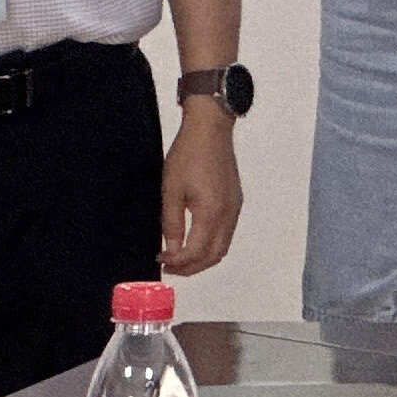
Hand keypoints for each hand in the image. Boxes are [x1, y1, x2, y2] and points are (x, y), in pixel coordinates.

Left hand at [159, 113, 241, 274]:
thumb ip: (172, 224)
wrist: (210, 129)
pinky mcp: (236, 202)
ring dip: (203, 258)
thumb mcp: (171, 191)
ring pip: (223, 247)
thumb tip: (171, 250)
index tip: (161, 260)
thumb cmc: (187, 156)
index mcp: (212, 213)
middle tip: (170, 266)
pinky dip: (211, 245)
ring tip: (180, 256)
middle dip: (192, 267)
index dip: (178, 263)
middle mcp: (228, 215)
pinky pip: (226, 234)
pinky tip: (195, 239)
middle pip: (215, 256)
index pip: (197, 252)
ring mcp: (235, 208)